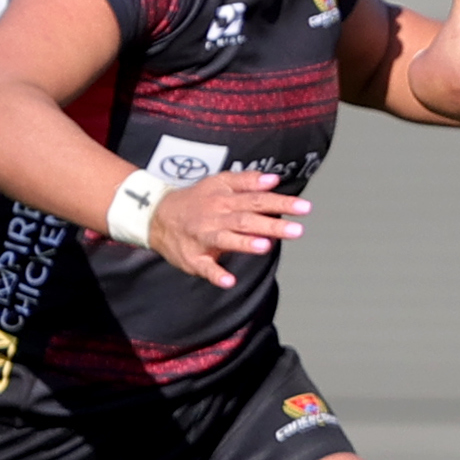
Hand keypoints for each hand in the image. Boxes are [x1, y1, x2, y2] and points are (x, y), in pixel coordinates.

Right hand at [147, 171, 306, 289]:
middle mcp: (216, 217)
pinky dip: (216, 274)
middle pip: (246, 219)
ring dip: (245, 243)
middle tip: (297, 230)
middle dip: (271, 224)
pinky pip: (204, 267)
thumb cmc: (197, 200)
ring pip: (226, 239)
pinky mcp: (193, 258)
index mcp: (225, 199)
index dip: (281, 203)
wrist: (156, 216)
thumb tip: (273, 179)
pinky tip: (229, 281)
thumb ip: (247, 181)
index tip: (304, 208)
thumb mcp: (219, 183)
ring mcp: (203, 238)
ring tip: (265, 246)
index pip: (257, 199)